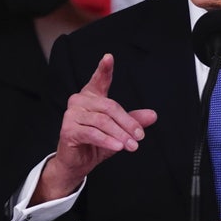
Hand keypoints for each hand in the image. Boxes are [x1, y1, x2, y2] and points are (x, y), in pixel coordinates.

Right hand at [33, 54, 157, 203]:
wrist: (77, 163)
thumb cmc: (96, 143)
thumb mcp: (118, 130)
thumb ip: (133, 120)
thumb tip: (153, 115)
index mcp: (91, 96)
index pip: (99, 79)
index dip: (104, 69)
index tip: (109, 57)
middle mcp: (79, 101)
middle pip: (109, 107)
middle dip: (127, 123)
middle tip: (140, 136)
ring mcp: (71, 114)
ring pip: (102, 121)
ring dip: (120, 134)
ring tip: (132, 145)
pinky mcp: (68, 130)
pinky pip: (92, 133)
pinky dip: (107, 140)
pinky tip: (118, 147)